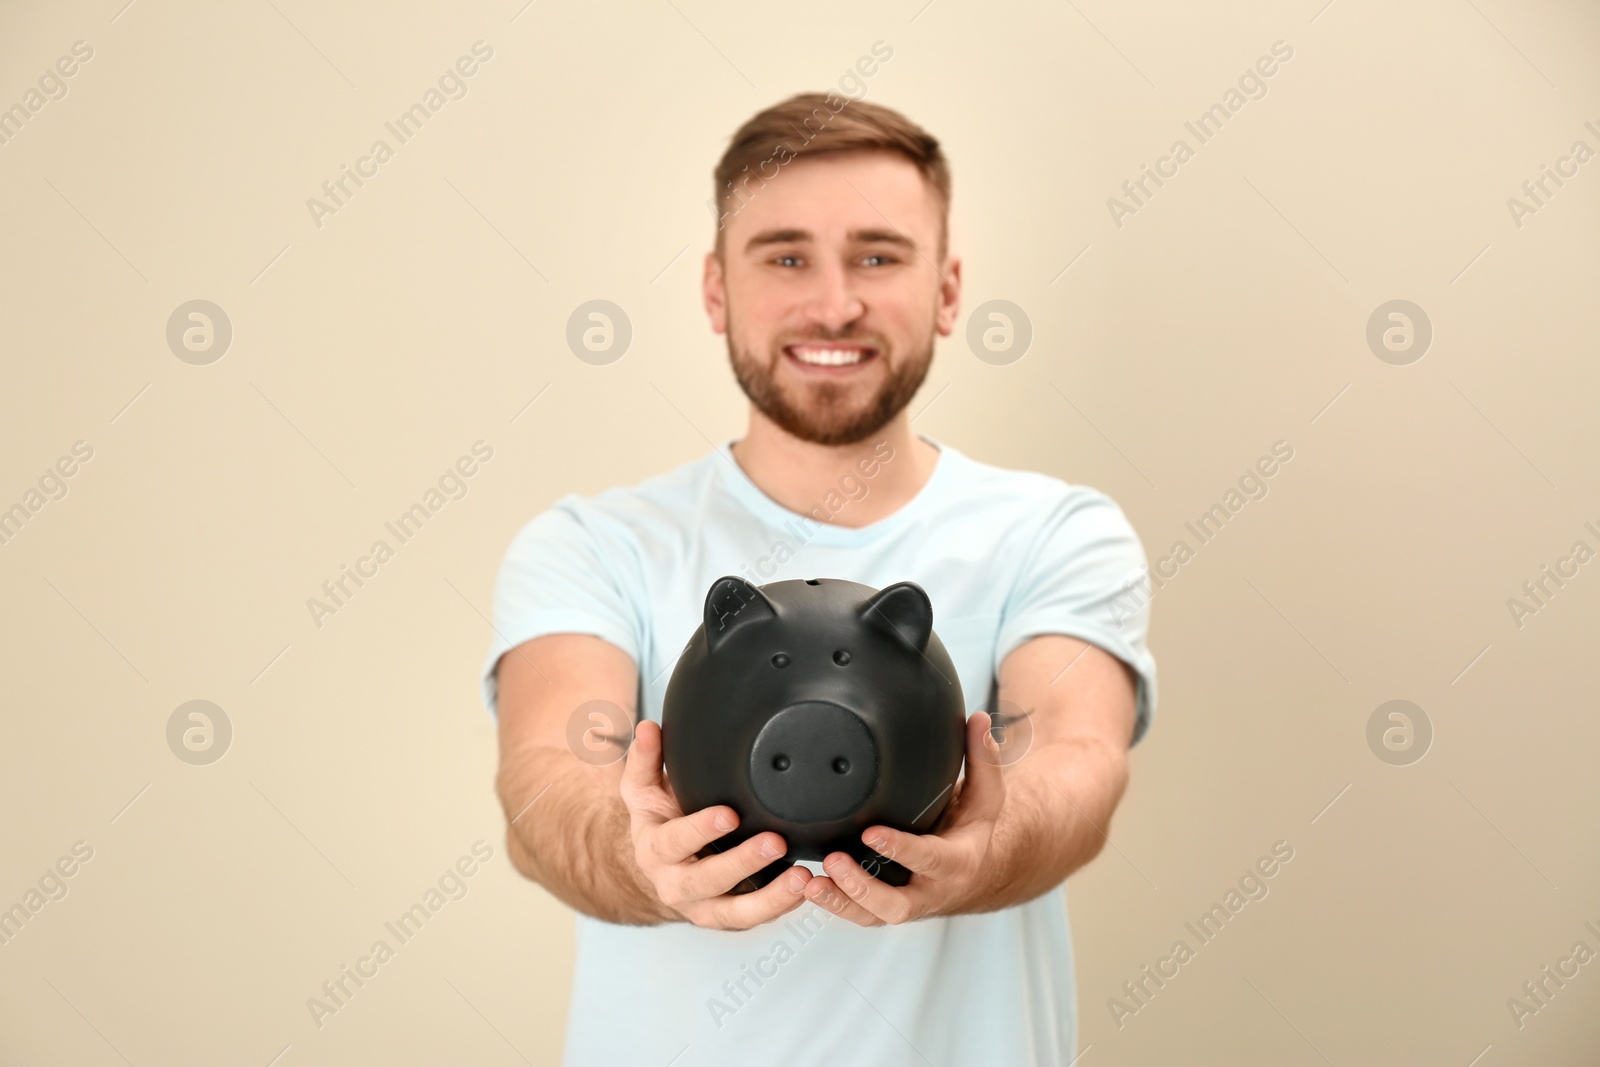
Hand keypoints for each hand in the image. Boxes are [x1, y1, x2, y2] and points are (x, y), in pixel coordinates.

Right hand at [620, 720, 813, 929]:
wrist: (659, 869)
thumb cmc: (660, 822)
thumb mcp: (644, 790)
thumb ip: (646, 759)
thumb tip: (648, 728)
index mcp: (655, 850)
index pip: (674, 842)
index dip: (700, 830)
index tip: (729, 814)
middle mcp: (675, 885)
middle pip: (707, 879)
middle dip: (743, 863)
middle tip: (775, 841)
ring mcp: (703, 907)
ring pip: (735, 911)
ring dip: (771, 897)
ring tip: (802, 876)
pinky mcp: (728, 919)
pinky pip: (755, 919)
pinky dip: (782, 907)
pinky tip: (805, 889)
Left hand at [803, 712, 1005, 925]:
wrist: (975, 874)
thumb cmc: (971, 828)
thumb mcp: (986, 795)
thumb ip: (982, 759)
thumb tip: (979, 718)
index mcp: (957, 862)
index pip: (930, 859)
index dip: (900, 849)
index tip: (871, 832)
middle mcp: (930, 892)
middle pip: (896, 905)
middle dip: (862, 886)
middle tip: (833, 860)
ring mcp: (904, 904)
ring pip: (871, 917)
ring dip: (839, 901)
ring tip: (809, 881)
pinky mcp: (883, 909)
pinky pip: (857, 916)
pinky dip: (831, 904)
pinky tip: (804, 886)